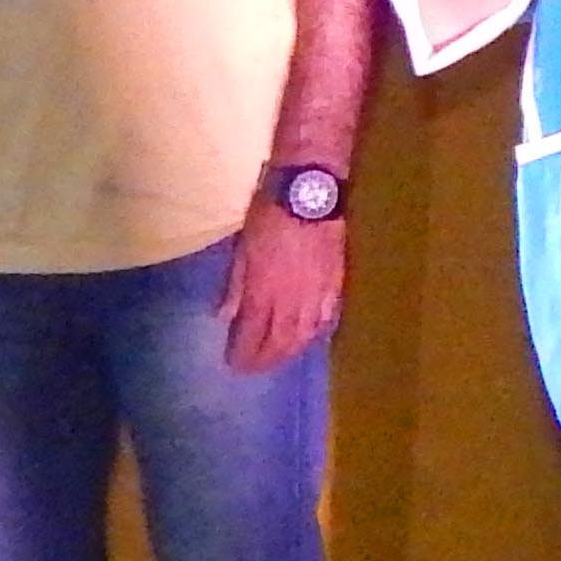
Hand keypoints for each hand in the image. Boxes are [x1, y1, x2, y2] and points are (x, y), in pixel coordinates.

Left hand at [221, 191, 348, 373]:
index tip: (234, 365)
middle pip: (280, 342)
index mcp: (263, 291)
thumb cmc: (269, 212)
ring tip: (280, 358)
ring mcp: (316, 293)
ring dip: (291, 352)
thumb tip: (224, 316)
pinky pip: (326, 317)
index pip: (253, 334)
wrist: (311, 191)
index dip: (243, 354)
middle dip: (267, 360)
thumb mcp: (243, 246)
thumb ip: (236, 284)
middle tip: (255, 369)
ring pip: (305, 335)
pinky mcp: (335, 283)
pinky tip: (309, 336)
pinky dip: (315, 332)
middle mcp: (291, 300)